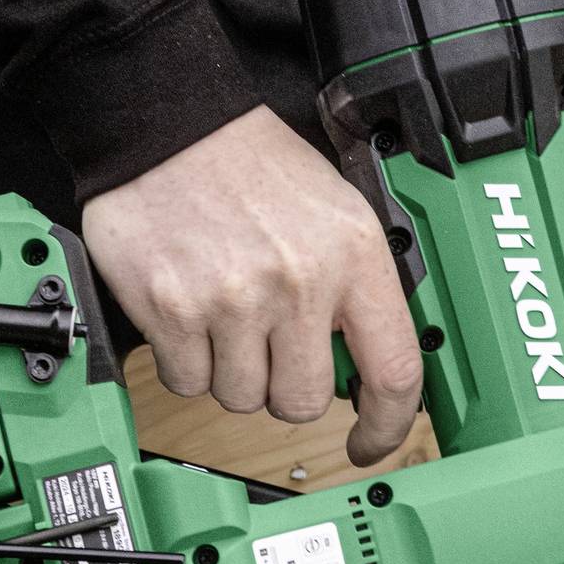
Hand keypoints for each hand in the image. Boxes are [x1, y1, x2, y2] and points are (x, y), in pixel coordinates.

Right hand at [81, 107, 422, 465]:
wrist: (169, 122)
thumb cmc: (250, 163)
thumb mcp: (336, 210)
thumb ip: (355, 286)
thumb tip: (366, 362)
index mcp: (353, 255)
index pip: (394, 370)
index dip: (387, 425)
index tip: (371, 442)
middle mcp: (299, 280)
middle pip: (302, 402)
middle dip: (284, 387)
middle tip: (269, 347)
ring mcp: (233, 299)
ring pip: (239, 397)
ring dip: (231, 371)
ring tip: (224, 313)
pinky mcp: (173, 310)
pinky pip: (187, 381)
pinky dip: (185, 360)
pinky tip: (190, 312)